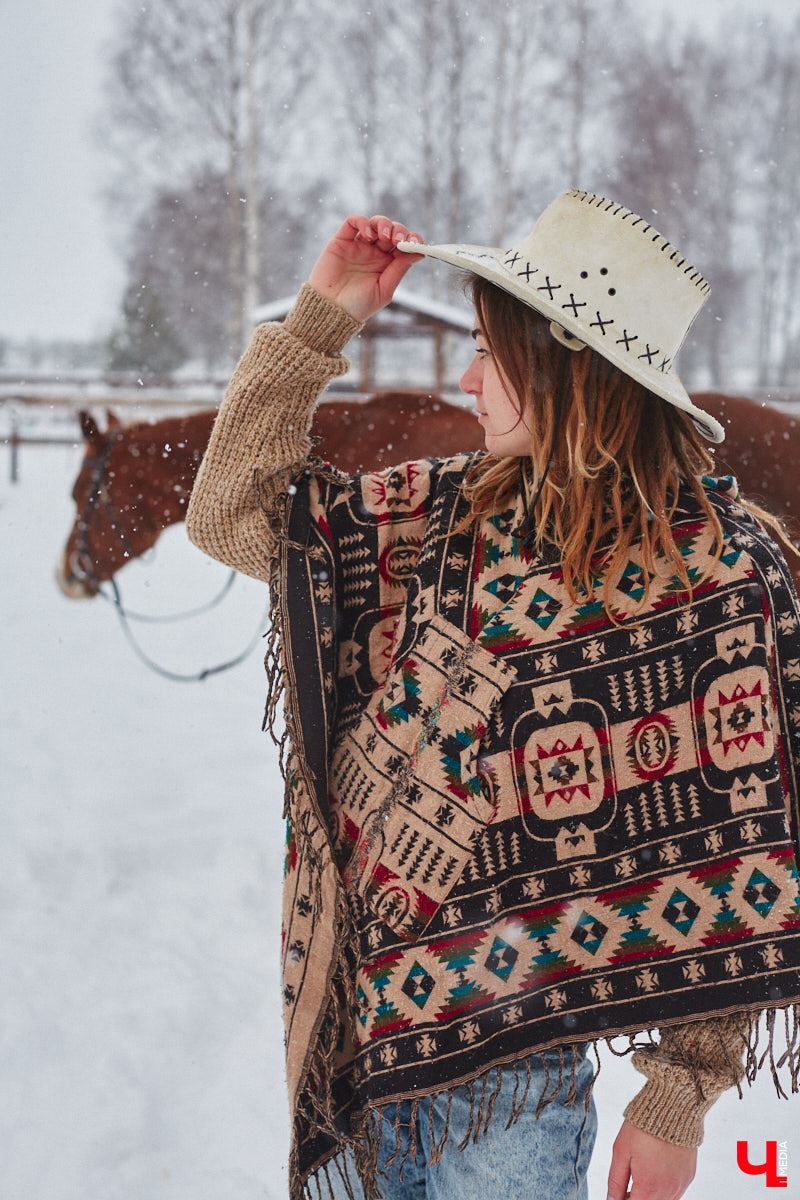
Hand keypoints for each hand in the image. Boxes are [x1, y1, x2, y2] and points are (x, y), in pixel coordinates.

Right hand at [307, 214, 423, 321]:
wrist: (331, 309)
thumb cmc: (358, 305)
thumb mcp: (384, 290)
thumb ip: (399, 269)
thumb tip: (420, 252)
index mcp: (388, 264)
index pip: (405, 245)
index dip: (412, 239)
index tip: (414, 244)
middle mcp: (375, 252)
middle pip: (393, 230)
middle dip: (399, 230)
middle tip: (398, 240)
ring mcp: (359, 245)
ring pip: (376, 223)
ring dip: (384, 224)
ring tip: (384, 237)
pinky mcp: (342, 240)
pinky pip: (354, 221)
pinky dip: (363, 222)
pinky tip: (368, 235)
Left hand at [606, 1120, 696, 1199]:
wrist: (672, 1108)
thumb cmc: (643, 1127)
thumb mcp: (621, 1151)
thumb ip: (615, 1181)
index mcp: (648, 1186)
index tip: (619, 1194)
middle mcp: (667, 1190)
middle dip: (636, 1198)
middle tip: (627, 1188)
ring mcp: (680, 1184)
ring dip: (651, 1195)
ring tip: (640, 1177)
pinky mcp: (689, 1176)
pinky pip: (676, 1192)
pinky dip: (664, 1189)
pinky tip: (656, 1173)